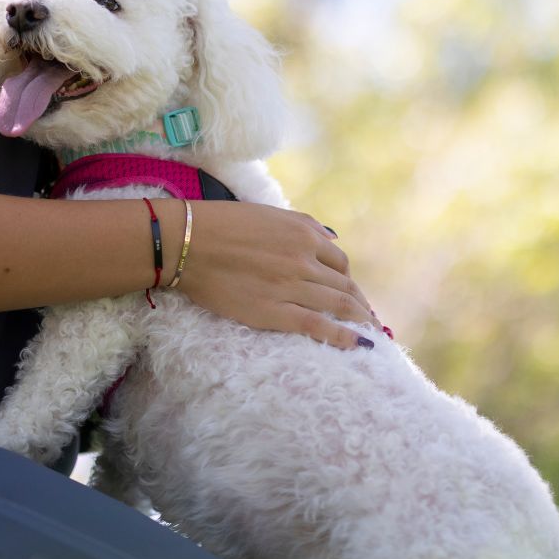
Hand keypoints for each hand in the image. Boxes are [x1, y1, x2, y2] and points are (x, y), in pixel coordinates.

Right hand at [171, 201, 383, 349]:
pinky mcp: (275, 312)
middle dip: (359, 302)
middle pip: (344, 285)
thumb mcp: (268, 213)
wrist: (187, 243)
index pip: (339, 261)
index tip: (348, 291)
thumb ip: (302, 225)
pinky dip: (344, 337)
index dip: (347, 278)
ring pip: (339, 306)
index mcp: (302, 233)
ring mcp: (291, 287)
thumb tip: (330, 238)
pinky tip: (359, 345)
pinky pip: (318, 326)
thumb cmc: (220, 223)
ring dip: (360, 320)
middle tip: (367, 317)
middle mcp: (303, 259)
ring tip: (371, 332)